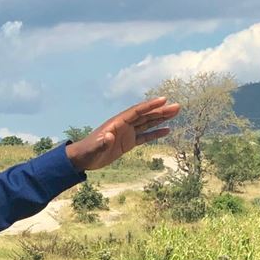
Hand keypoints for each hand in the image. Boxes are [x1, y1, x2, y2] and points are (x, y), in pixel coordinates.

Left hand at [65, 97, 180, 172]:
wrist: (82, 159)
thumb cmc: (87, 152)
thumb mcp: (94, 148)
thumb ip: (102, 142)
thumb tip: (108, 136)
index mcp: (117, 123)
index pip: (136, 111)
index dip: (150, 105)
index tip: (164, 99)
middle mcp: (124, 125)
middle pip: (145, 115)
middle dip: (161, 111)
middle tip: (177, 107)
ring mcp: (127, 133)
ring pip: (147, 123)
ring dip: (161, 118)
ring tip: (176, 113)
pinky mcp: (128, 143)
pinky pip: (145, 136)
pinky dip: (155, 133)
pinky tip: (167, 130)